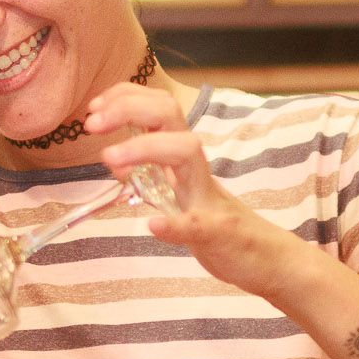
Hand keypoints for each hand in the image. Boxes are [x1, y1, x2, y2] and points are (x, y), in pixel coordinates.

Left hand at [87, 82, 306, 298]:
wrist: (266, 259)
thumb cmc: (218, 225)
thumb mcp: (178, 193)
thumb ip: (153, 174)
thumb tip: (116, 160)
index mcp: (183, 158)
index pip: (157, 108)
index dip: (125, 98)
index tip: (94, 108)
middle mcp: (195, 169)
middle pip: (168, 115)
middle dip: (129, 109)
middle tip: (92, 123)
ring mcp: (208, 198)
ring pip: (185, 153)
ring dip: (145, 148)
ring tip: (110, 160)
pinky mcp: (218, 233)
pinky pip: (197, 224)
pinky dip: (175, 224)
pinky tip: (154, 226)